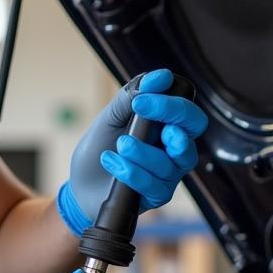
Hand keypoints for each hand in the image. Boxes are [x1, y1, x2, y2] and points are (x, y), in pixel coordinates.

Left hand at [56, 69, 208, 236]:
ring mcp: (169, 174)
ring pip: (169, 161)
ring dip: (141, 151)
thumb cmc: (100, 149)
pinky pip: (154, 185)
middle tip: (141, 111)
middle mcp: (174, 149)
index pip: (187, 112)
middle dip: (170, 116)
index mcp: (167, 127)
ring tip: (118, 146)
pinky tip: (111, 162)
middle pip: (192, 130)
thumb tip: (159, 77)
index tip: (141, 100)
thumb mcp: (110, 118)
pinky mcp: (158, 196)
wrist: (80, 186)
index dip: (170, 103)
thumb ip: (131, 96)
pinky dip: (131, 172)